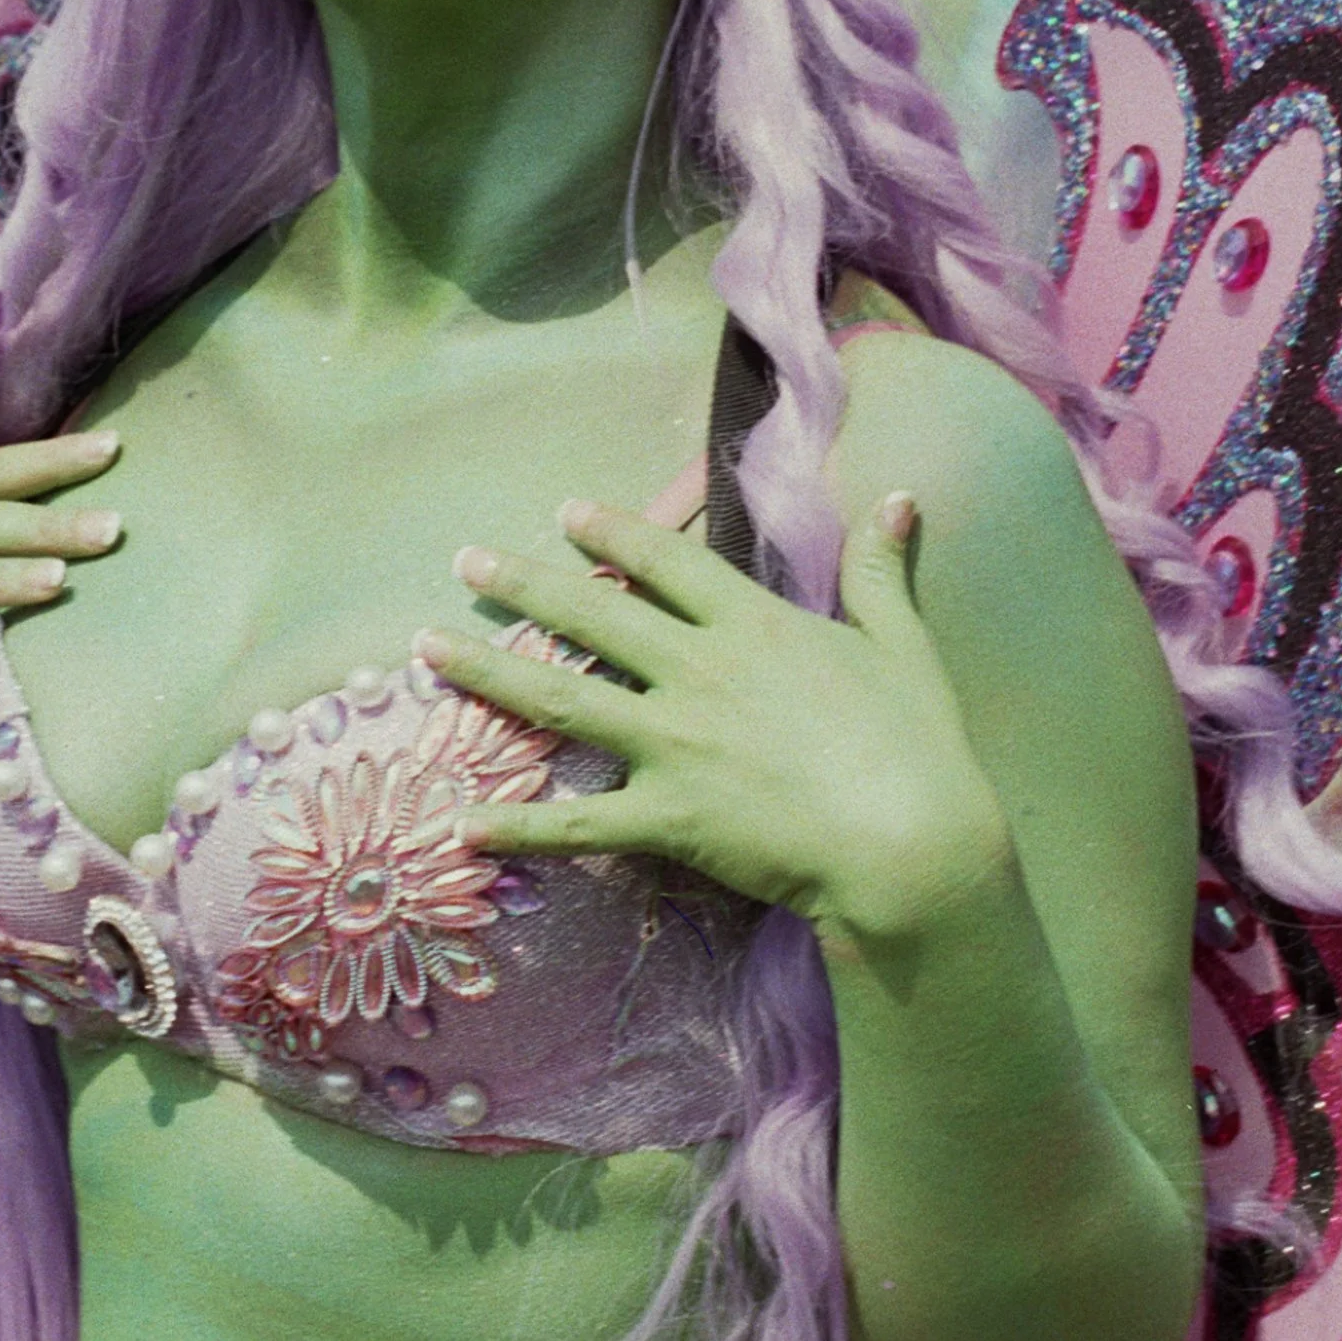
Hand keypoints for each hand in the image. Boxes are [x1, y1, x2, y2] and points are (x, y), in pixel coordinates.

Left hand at [419, 493, 1015, 958]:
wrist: (910, 844)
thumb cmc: (917, 745)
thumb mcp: (902, 645)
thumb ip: (882, 572)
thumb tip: (897, 496)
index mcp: (752, 626)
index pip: (665, 563)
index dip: (612, 532)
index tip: (564, 512)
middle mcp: (697, 672)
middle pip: (592, 616)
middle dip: (522, 584)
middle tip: (464, 561)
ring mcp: (673, 744)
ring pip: (561, 698)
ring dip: (487, 673)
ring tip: (424, 650)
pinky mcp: (667, 817)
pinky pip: (578, 825)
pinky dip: (518, 828)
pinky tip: (460, 825)